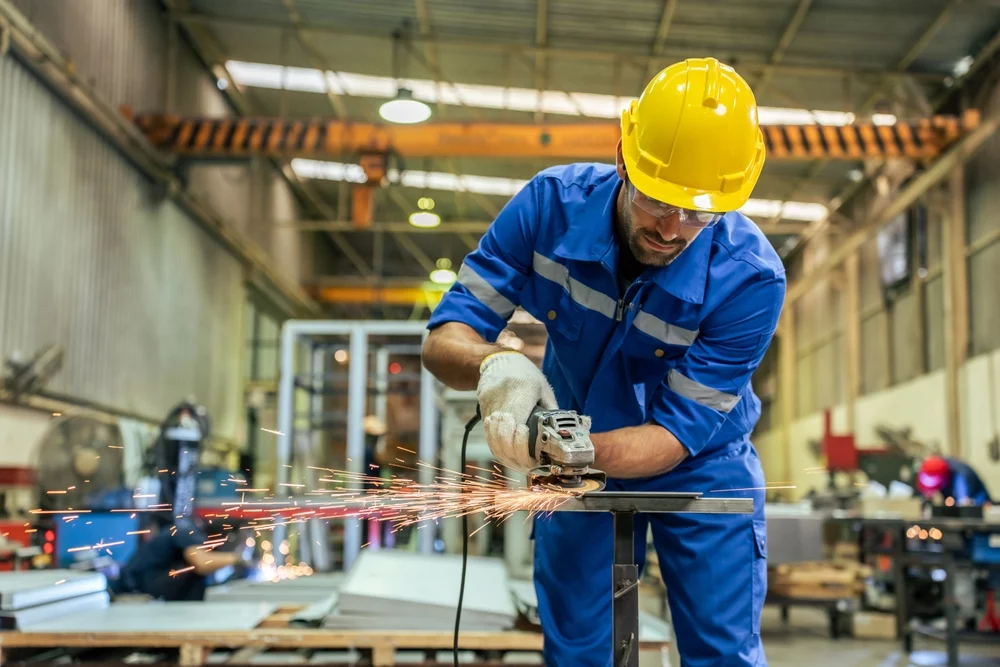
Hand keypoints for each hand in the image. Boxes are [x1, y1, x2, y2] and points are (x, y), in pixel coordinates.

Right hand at [477, 352, 556, 471]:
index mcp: (521, 389)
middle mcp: (502, 398)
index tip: (536, 455)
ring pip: (493, 438)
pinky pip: (489, 435)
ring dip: (507, 455)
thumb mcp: (543, 389)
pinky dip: (499, 448)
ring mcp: (490, 405)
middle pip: (502, 435)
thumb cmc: (524, 374)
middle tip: (530, 464)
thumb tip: (560, 436)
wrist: (497, 361)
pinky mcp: (483, 411)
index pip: (517, 423)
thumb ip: (551, 412)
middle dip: (516, 455)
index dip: (523, 444)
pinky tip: (510, 455)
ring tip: (522, 464)